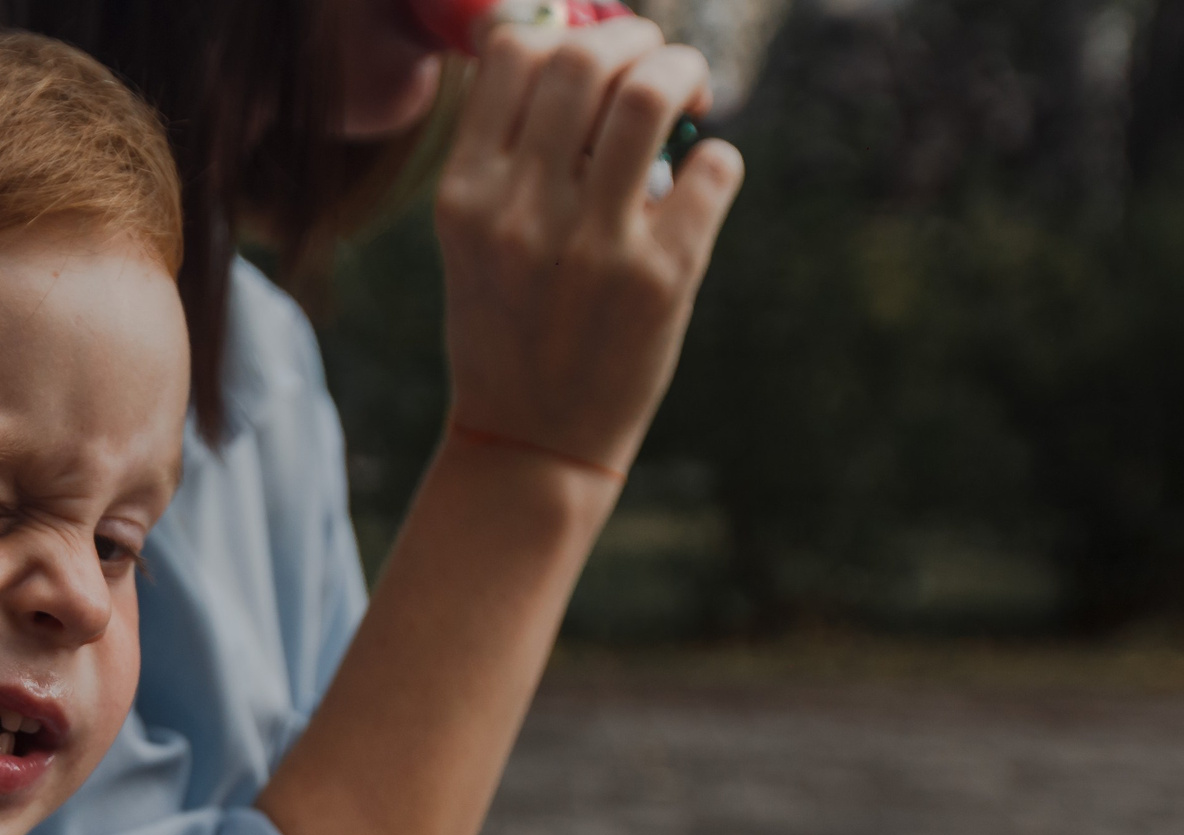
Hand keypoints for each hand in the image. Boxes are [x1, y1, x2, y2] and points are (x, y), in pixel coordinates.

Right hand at [434, 16, 742, 473]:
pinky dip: (718, 159)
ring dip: (685, 73)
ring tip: (694, 95)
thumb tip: (578, 51)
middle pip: (586, 57)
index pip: (514, 52)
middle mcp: (521, 212)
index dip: (567, 27)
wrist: (529, 443)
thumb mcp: (477, 240)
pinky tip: (702, 183)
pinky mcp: (660, 275)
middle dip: (638, 39)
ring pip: (651, 94)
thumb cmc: (508, 328)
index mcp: (465, 195)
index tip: (595, 51)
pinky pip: (713, 166)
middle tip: (657, 65)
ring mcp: (592, 244)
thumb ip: (510, 154)